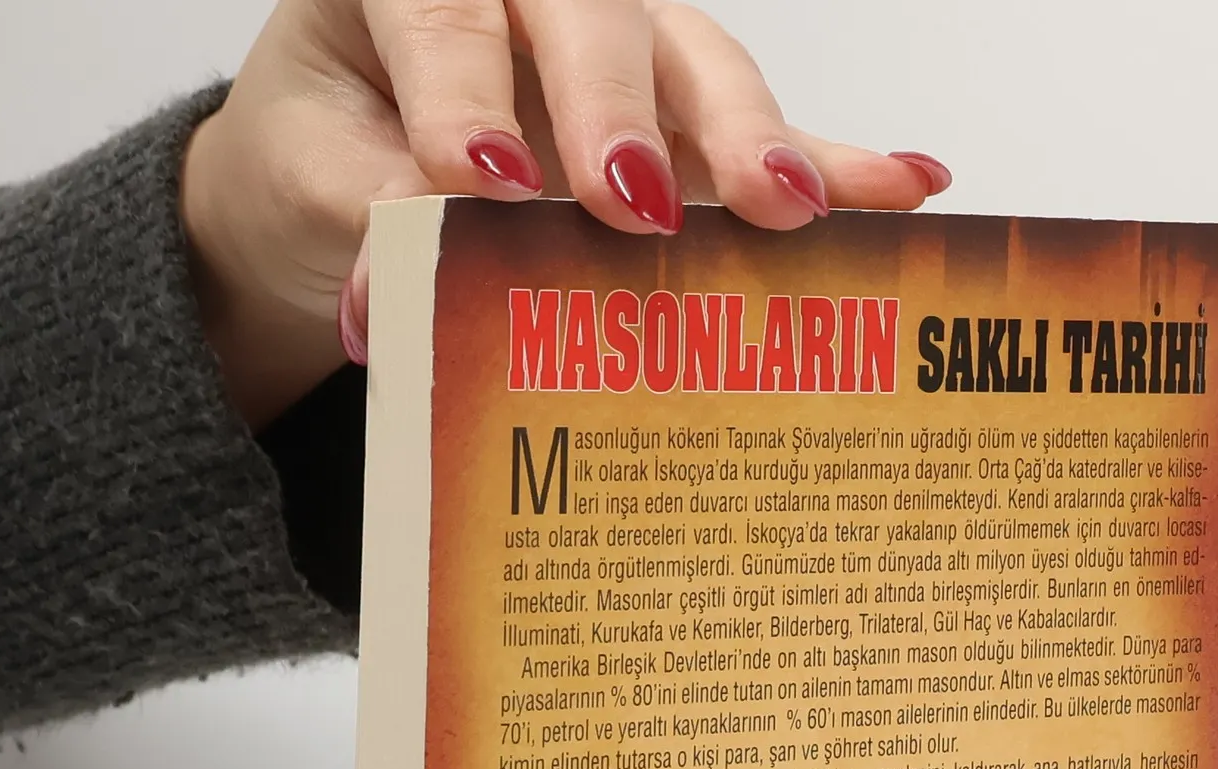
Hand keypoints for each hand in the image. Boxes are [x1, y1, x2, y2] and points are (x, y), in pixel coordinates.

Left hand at [180, 0, 951, 426]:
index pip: (443, 6)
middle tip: (630, 204)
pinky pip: (758, 135)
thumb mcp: (310, 185)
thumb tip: (401, 290)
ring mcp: (619, 54)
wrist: (338, 186)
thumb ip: (363, 213)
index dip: (462, 86)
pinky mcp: (679, 125)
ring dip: (744, 136)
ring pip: (692, 63)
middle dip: (617, 110)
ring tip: (788, 205)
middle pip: (593, 14)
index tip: (474, 175)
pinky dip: (832, 161)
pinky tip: (907, 186)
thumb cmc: (324, 162)